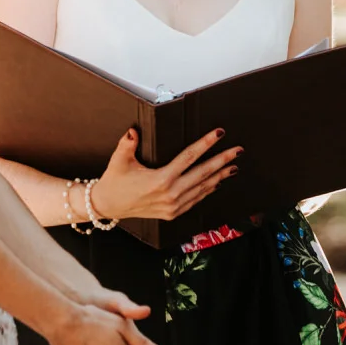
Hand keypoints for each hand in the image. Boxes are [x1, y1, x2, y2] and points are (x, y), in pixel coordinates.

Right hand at [91, 127, 240, 221]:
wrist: (108, 206)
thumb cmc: (114, 182)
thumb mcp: (118, 161)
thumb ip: (127, 144)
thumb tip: (133, 131)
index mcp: (161, 179)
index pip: (189, 157)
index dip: (206, 143)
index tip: (219, 133)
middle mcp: (171, 194)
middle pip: (203, 173)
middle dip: (222, 161)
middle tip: (237, 150)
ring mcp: (173, 206)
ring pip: (203, 188)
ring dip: (219, 176)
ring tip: (233, 166)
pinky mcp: (173, 213)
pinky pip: (196, 200)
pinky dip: (208, 190)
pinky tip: (216, 182)